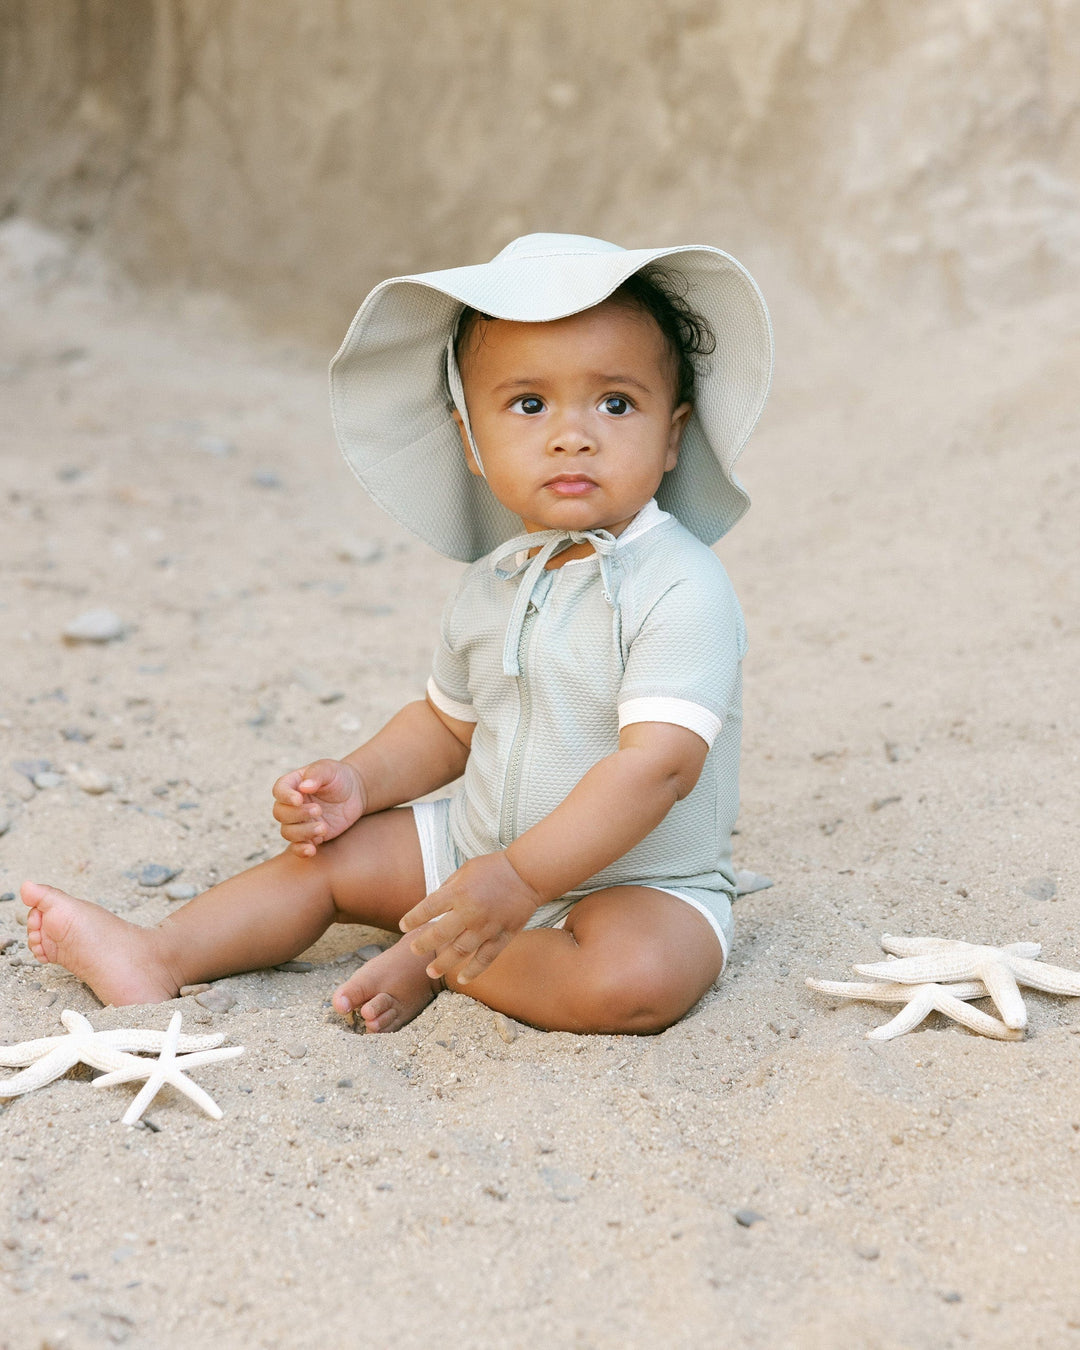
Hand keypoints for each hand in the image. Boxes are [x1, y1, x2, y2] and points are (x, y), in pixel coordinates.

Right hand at [271, 758, 366, 856]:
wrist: (355, 793)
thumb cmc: (339, 777)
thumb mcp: (329, 769)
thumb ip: (317, 774)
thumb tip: (304, 787)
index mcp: (292, 785)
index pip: (279, 791)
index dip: (285, 797)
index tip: (299, 799)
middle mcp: (291, 805)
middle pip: (280, 813)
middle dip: (297, 814)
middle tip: (318, 810)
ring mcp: (299, 821)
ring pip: (288, 832)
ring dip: (303, 832)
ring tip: (324, 828)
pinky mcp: (309, 836)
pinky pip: (297, 847)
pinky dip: (301, 850)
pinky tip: (313, 850)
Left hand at [399, 852, 541, 985]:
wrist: (527, 874)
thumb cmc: (493, 868)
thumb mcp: (464, 870)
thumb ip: (447, 889)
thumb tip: (431, 907)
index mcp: (458, 892)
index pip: (427, 909)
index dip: (413, 919)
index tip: (404, 926)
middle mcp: (470, 912)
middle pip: (439, 934)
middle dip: (423, 945)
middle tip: (414, 950)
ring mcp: (487, 927)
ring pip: (460, 952)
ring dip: (443, 964)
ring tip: (431, 972)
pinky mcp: (503, 936)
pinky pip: (486, 958)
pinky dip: (473, 971)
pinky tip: (462, 978)